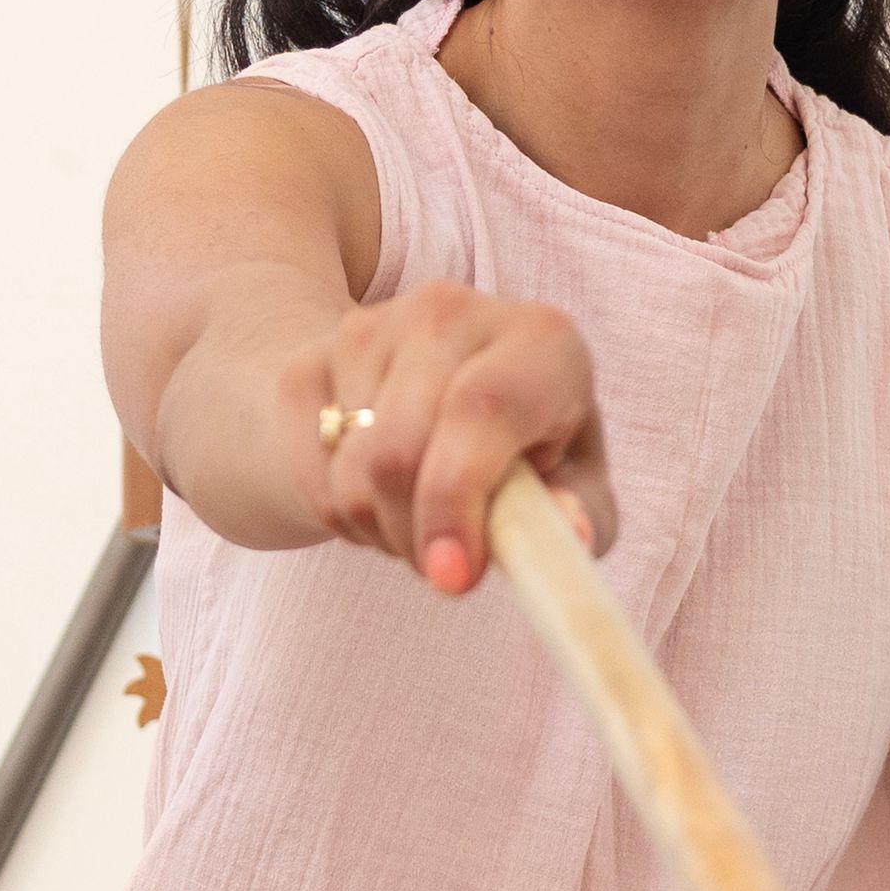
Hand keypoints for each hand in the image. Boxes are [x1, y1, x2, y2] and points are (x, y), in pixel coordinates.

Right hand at [293, 282, 607, 595]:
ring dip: (382, 530)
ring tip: (421, 520)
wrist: (432, 402)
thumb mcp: (571, 486)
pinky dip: (342, 514)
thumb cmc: (528, 454)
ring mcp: (371, 328)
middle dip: (415, 537)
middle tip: (445, 570)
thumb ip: (578, 514)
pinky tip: (379, 497)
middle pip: (400, 450)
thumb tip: (566, 530)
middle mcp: (452, 313)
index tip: (452, 577)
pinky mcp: (311, 360)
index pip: (481, 408)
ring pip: (352, 471)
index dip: (457, 499)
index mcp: (539, 338)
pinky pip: (311, 474)